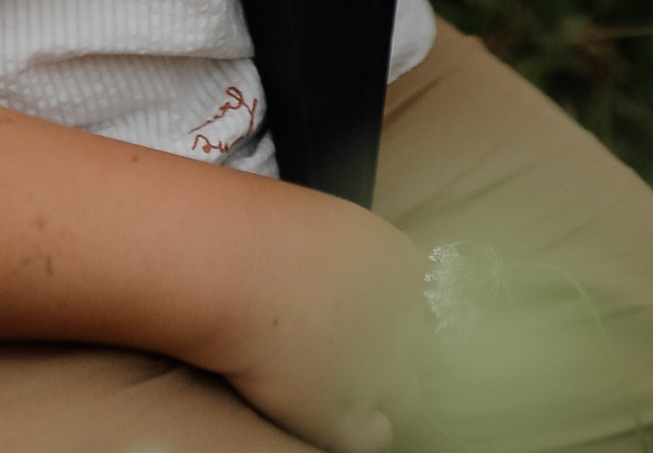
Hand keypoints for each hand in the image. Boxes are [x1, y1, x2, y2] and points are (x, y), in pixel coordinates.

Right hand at [204, 195, 427, 452]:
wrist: (234, 268)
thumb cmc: (261, 229)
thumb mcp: (323, 222)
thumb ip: (345, 251)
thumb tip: (332, 267)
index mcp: (399, 263)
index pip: (414, 297)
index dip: (384, 309)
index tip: (355, 312)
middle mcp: (402, 318)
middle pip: (418, 345)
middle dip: (388, 349)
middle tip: (348, 349)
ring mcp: (380, 370)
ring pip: (408, 396)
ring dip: (380, 393)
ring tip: (344, 389)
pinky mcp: (348, 414)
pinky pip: (375, 437)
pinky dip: (358, 431)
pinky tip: (331, 417)